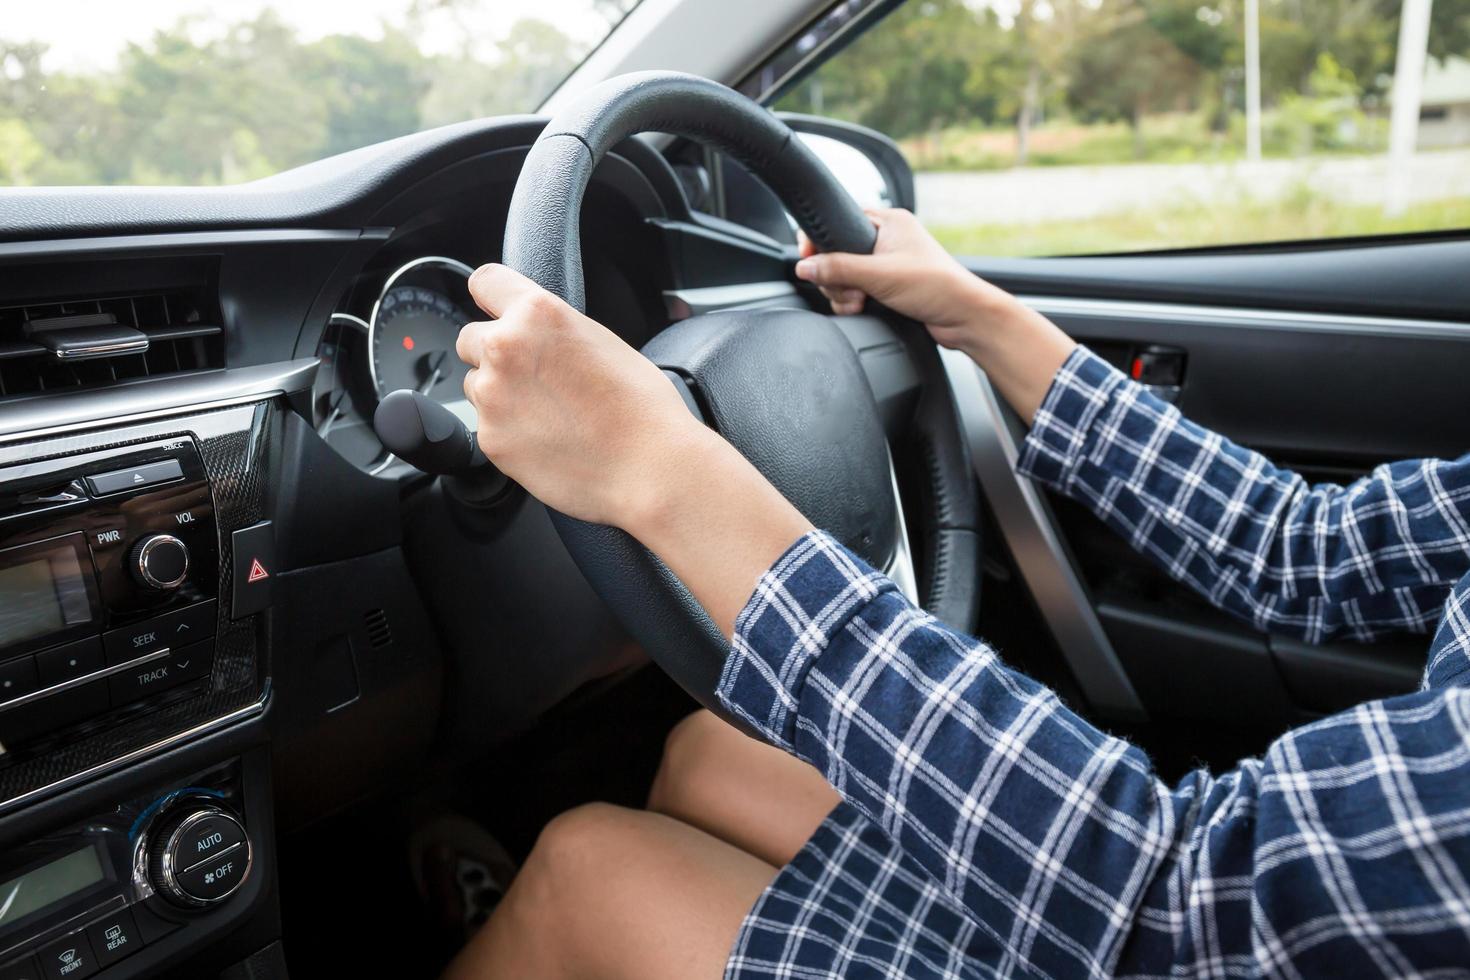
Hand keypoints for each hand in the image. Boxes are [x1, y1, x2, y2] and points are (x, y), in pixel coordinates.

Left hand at [457, 264, 811, 636]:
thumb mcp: (602, 340)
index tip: (497, 311)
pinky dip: (508, 432)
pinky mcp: (490, 438)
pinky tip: (546, 439)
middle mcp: (505, 347)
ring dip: (498, 394)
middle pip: (471, 338)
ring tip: (546, 413)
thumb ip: (555, 329)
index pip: (485, 282)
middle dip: (494, 354)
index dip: (494, 300)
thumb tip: (536, 334)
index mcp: (538, 313)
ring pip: (475, 384)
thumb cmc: (641, 407)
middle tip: (534, 377)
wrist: (648, 468)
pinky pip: (486, 426)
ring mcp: (492, 395)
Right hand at [795, 208, 1015, 355]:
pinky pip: (856, 291)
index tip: (809, 259)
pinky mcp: (888, 286)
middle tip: (853, 290)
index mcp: (889, 222)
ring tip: (861, 302)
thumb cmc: (937, 287)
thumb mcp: (879, 275)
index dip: (820, 241)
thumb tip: (805, 266)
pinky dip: (854, 302)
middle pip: (837, 254)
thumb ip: (838, 269)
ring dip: (845, 293)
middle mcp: (887, 240)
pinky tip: (864, 309)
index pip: (839, 220)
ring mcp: (887, 264)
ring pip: (844, 276)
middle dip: (837, 278)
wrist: (964, 318)